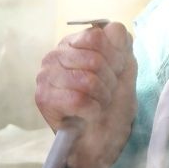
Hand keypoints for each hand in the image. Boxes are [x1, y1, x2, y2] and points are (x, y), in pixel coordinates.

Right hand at [35, 21, 136, 167]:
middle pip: (94, 59)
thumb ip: (121, 43)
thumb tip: (114, 28)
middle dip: (110, 81)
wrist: (103, 139)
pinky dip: (93, 110)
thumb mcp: (124, 67)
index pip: (97, 36)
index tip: (116, 74)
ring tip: (98, 104)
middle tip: (106, 94)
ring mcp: (45, 77)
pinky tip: (89, 114)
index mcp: (72, 43)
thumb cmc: (111, 103)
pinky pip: (78, 99)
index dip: (115, 57)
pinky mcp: (44, 99)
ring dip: (102, 98)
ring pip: (87, 80)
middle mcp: (54, 56)